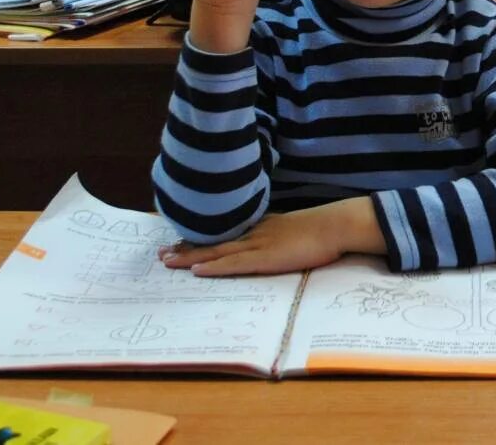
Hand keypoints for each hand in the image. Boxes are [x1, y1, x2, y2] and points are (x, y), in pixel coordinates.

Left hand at [159, 198, 385, 276]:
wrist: (334, 224)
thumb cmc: (320, 229)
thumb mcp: (293, 228)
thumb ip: (278, 233)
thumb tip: (274, 242)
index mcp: (260, 227)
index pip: (224, 234)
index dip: (200, 239)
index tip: (179, 242)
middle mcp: (253, 233)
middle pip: (213, 242)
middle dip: (185, 248)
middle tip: (161, 253)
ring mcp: (257, 245)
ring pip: (216, 252)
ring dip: (190, 257)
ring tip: (167, 261)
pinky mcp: (265, 258)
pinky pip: (233, 264)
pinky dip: (213, 268)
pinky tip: (196, 271)